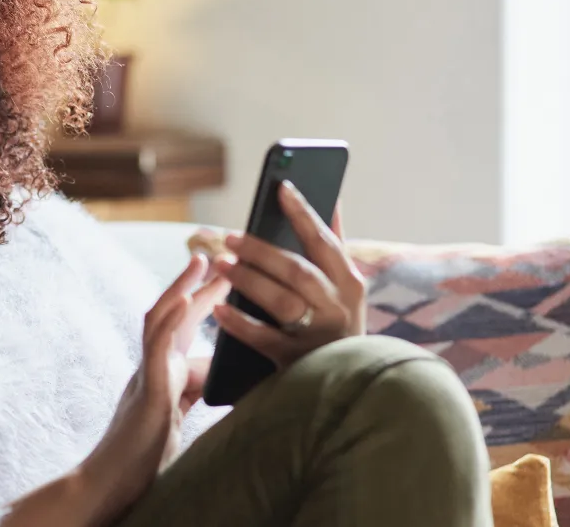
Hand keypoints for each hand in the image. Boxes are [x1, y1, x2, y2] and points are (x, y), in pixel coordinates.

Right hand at [76, 254, 228, 525]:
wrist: (111, 486)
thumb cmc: (142, 459)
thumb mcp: (174, 417)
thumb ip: (189, 392)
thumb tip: (212, 373)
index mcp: (160, 375)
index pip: (183, 329)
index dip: (201, 301)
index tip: (222, 276)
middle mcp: (150, 368)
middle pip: (170, 314)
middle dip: (192, 284)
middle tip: (216, 256)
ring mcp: (145, 376)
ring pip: (158, 321)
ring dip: (180, 289)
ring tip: (202, 263)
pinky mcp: (147, 391)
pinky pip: (155, 349)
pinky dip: (169, 320)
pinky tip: (184, 299)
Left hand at [212, 181, 365, 367]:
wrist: (348, 382)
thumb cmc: (337, 322)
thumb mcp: (346, 286)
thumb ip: (335, 244)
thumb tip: (333, 198)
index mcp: (350, 282)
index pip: (324, 240)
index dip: (303, 212)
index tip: (280, 187)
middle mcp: (337, 307)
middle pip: (297, 271)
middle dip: (261, 251)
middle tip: (230, 237)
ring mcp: (318, 335)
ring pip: (281, 301)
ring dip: (248, 279)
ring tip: (222, 264)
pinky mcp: (297, 360)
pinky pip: (264, 338)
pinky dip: (239, 323)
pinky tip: (219, 308)